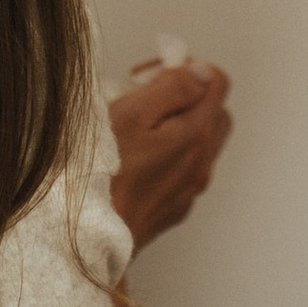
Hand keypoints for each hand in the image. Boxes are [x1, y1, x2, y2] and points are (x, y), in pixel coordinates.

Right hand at [107, 56, 232, 249]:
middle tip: (146, 97)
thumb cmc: (101, 177)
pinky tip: (134, 160)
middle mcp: (200, 163)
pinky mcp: (174, 207)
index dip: (187, 68)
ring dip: (176, 127)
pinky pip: (183, 170)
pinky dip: (167, 156)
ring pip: (199, 143)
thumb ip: (172, 88)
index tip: (155, 75)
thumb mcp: (131, 114)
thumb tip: (199, 71)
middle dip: (186, 96)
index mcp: (196, 134)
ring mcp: (189, 188)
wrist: (90, 239)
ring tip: (135, 129)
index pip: (217, 82)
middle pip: (213, 112)